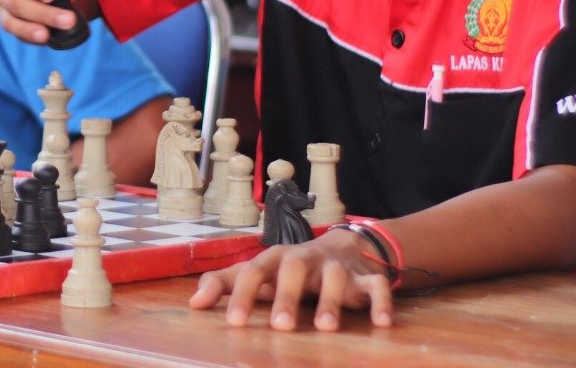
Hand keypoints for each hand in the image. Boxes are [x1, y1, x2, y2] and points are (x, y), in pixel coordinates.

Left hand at [189, 230, 393, 330]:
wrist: (342, 247)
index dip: (243, 296)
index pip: (253, 272)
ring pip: (334, 276)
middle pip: (294, 268)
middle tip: (280, 327)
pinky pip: (377, 286)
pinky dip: (380, 301)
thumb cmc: (289, 268)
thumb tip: (193, 303)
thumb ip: (225, 284)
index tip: (234, 323)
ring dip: (331, 301)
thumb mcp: (257, 272)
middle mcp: (305, 258)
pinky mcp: (366, 278)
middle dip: (287, 296)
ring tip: (325, 328)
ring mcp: (337, 267)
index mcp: (275, 258)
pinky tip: (382, 323)